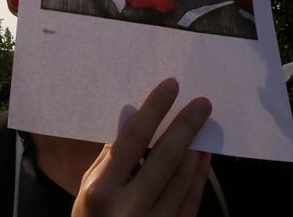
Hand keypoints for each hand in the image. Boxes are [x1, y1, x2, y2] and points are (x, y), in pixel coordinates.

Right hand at [72, 78, 211, 216]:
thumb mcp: (86, 191)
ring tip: (206, 125)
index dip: (154, 111)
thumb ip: (108, 159)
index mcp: (102, 191)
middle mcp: (131, 208)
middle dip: (185, 126)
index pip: (133, 141)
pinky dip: (198, 177)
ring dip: (197, 149)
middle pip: (165, 158)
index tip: (170, 87)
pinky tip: (203, 158)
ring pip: (183, 180)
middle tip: (203, 103)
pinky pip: (191, 202)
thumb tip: (130, 119)